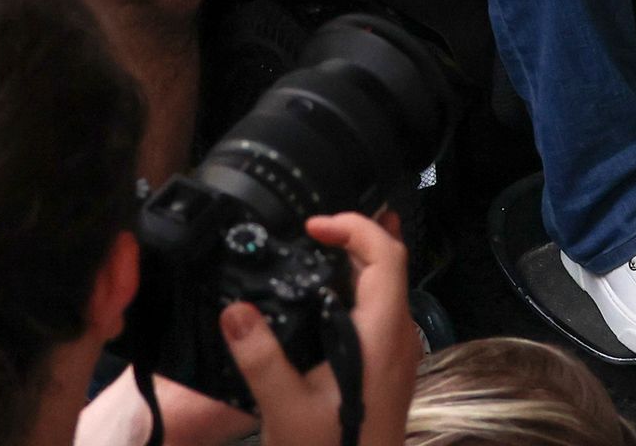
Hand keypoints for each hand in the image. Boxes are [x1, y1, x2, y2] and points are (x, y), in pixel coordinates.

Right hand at [226, 212, 420, 445]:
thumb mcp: (284, 408)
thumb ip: (260, 356)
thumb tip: (235, 309)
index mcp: (383, 334)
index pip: (387, 254)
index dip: (353, 227)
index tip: (312, 226)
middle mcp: (400, 336)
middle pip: (389, 264)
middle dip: (352, 238)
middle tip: (308, 233)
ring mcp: (400, 353)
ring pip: (385, 289)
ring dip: (354, 266)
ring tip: (311, 256)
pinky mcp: (391, 370)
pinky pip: (380, 314)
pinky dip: (355, 294)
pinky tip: (323, 304)